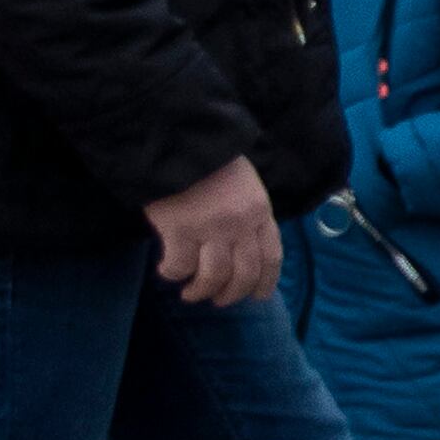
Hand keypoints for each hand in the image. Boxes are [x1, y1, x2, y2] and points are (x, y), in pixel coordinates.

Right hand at [145, 158, 279, 306]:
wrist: (178, 139)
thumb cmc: (209, 162)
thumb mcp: (244, 185)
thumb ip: (248, 215)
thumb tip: (243, 249)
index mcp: (260, 211)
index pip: (271, 256)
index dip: (265, 282)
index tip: (256, 297)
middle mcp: (240, 223)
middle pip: (244, 273)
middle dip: (231, 295)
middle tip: (217, 301)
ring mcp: (211, 227)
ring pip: (213, 276)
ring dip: (201, 291)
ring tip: (190, 293)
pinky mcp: (179, 228)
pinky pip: (180, 266)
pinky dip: (173, 273)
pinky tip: (168, 270)